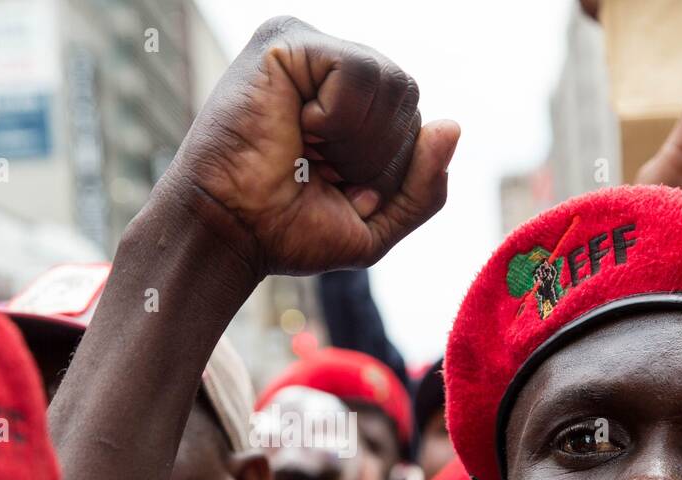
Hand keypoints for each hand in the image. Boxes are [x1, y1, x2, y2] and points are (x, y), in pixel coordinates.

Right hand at [154, 16, 458, 276]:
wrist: (229, 235)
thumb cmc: (287, 231)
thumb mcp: (377, 225)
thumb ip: (425, 187)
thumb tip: (452, 126)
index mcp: (352, 103)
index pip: (415, 121)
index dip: (386, 171)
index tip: (330, 187)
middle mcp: (332, 68)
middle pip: (409, 98)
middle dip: (373, 156)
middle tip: (315, 171)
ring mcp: (310, 49)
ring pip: (392, 82)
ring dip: (355, 141)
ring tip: (306, 150)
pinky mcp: (286, 43)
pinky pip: (357, 72)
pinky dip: (335, 119)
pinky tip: (297, 127)